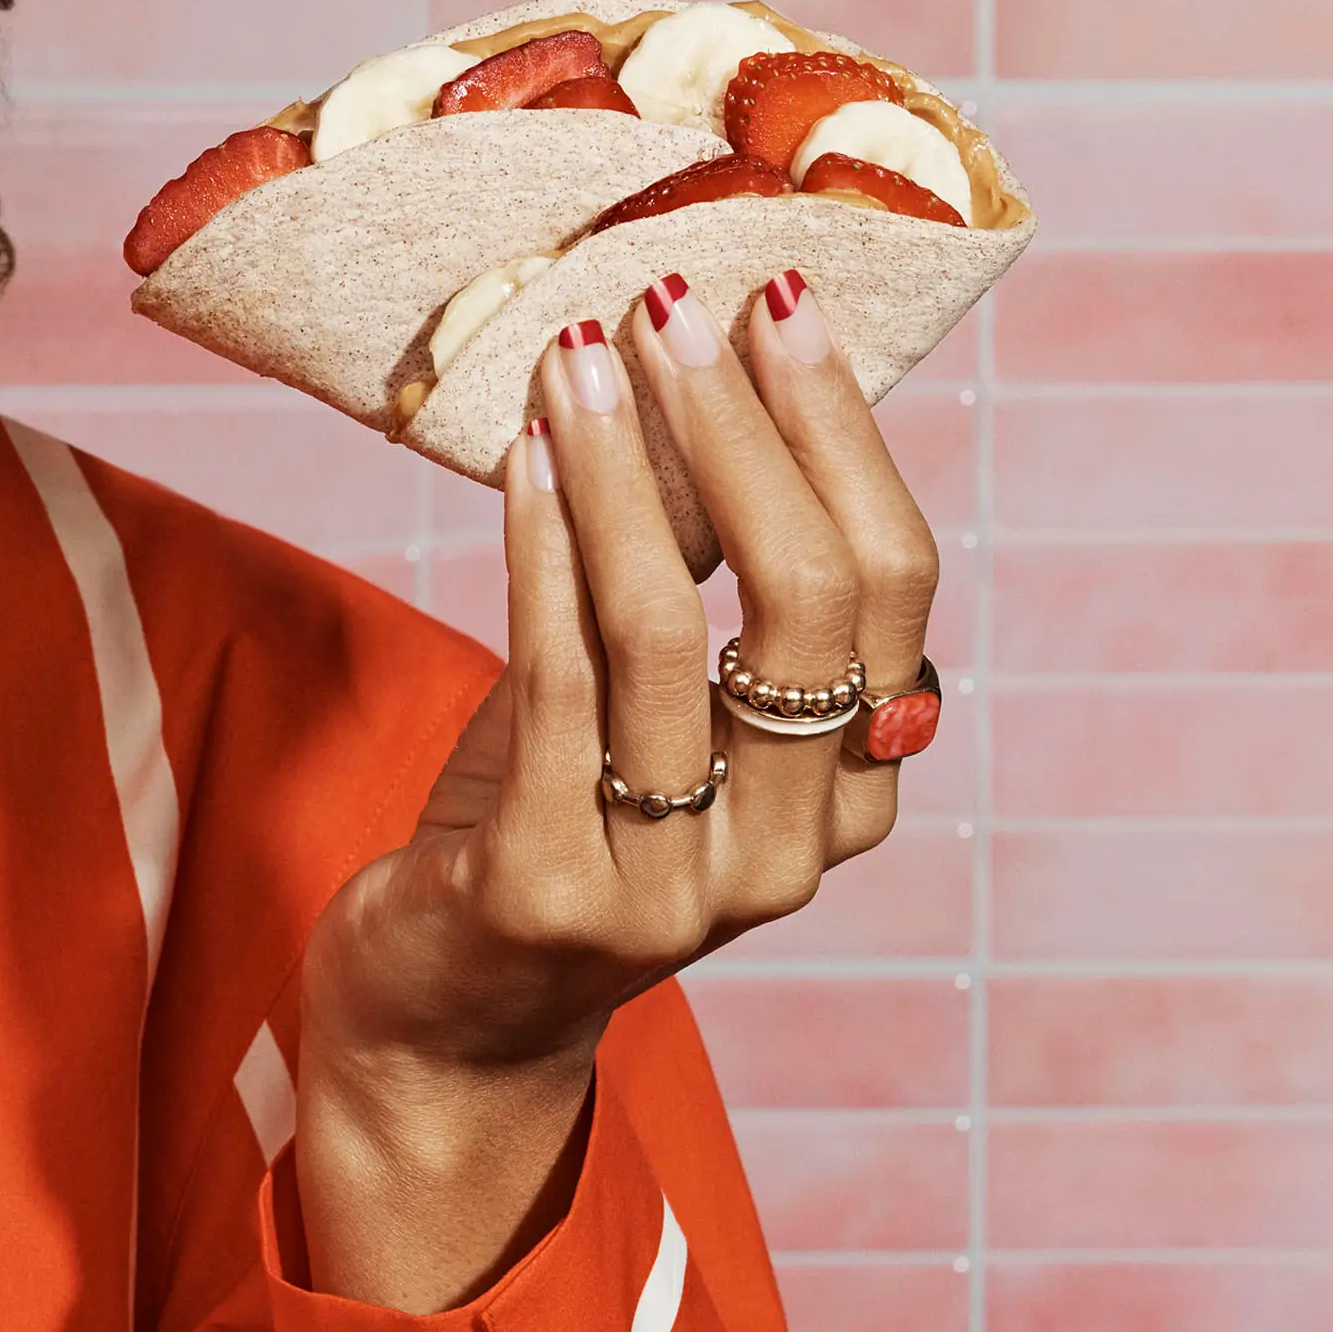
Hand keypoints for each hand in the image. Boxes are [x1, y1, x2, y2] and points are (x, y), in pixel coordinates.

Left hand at [295, 267, 939, 1311]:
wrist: (440, 1026)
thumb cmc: (552, 826)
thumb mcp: (649, 702)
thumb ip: (705, 581)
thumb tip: (721, 370)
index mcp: (848, 800)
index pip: (892, 590)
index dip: (840, 437)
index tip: (776, 306)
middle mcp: (787, 855)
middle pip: (809, 603)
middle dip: (746, 430)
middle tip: (672, 305)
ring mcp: (670, 888)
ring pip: (672, 634)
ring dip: (628, 470)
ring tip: (578, 354)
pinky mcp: (547, 893)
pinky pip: (557, 684)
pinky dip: (544, 551)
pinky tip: (527, 458)